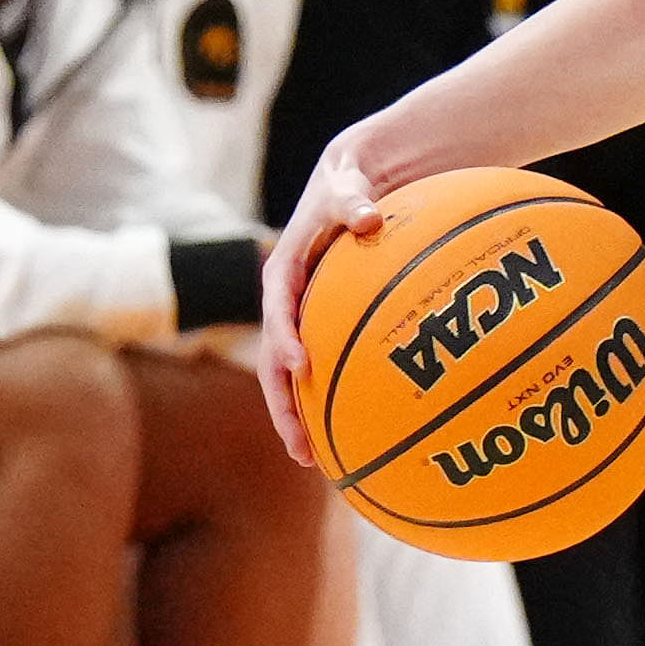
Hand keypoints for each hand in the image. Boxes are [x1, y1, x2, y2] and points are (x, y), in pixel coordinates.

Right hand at [257, 134, 392, 464]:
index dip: (283, 340)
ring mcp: (302, 322)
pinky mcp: (322, 330)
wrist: (349, 184)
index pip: (276, 313)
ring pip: (294, 380)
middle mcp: (285, 306)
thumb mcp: (348, 188)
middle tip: (302, 448)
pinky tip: (356, 436)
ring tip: (317, 461)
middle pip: (275, 365)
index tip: (300, 367)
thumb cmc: (349, 186)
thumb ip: (354, 201)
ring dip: (302, 418)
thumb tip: (370, 216)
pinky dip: (332, 402)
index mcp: (281, 274)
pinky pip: (326, 371)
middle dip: (284, 407)